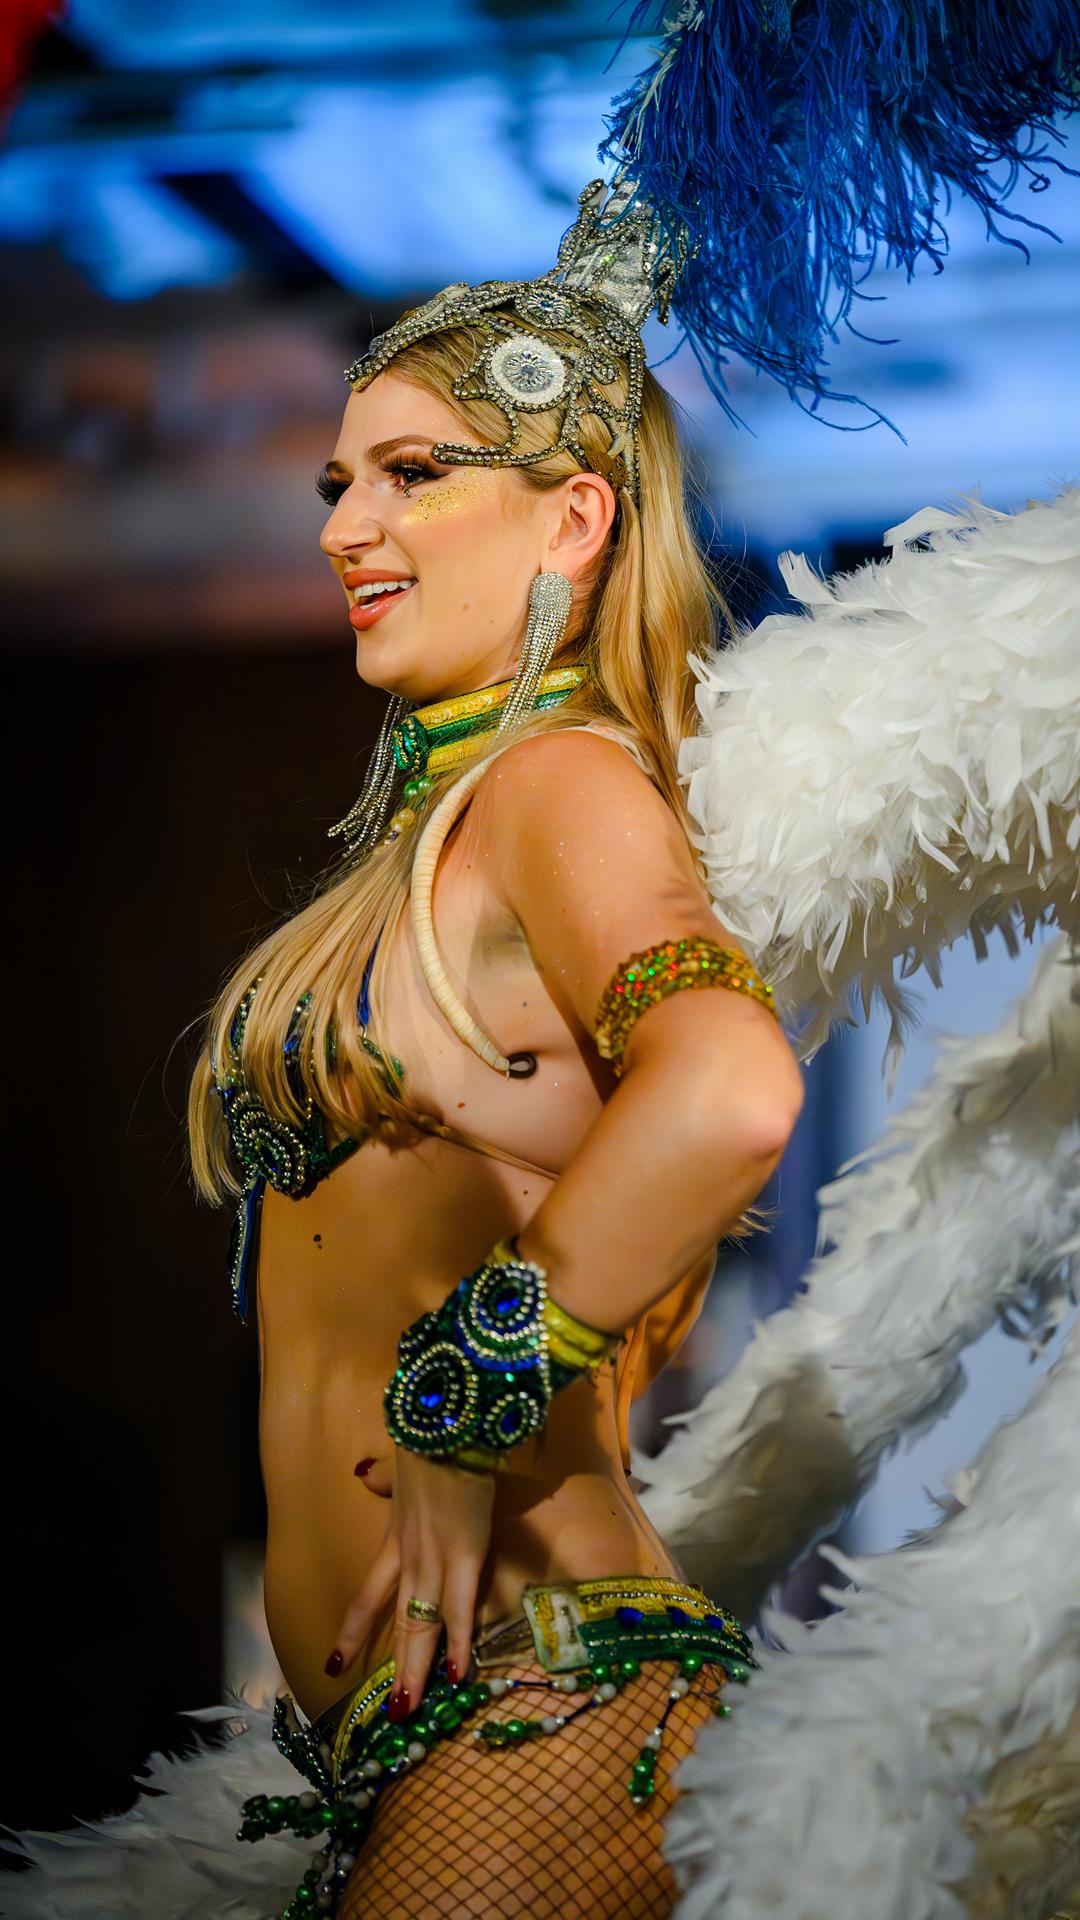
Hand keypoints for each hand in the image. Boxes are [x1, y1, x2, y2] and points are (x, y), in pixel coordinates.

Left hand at [325, 1447, 495, 1720]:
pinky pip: (459, 1609)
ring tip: (407, 1709)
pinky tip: (458, 1676)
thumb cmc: (428, 1441)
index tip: (334, 1663)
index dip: (354, 1630)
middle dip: (392, 1664)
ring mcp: (435, 1559)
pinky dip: (459, 1644)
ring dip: (415, 1669)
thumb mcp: (399, 1467)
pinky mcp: (465, 1555)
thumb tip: (367, 1475)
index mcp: (395, 1538)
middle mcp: (409, 1556)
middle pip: (395, 1619)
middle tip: (385, 1711)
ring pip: (420, 1624)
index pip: (369, 1593)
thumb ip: (388, 1480)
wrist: (445, 1424)